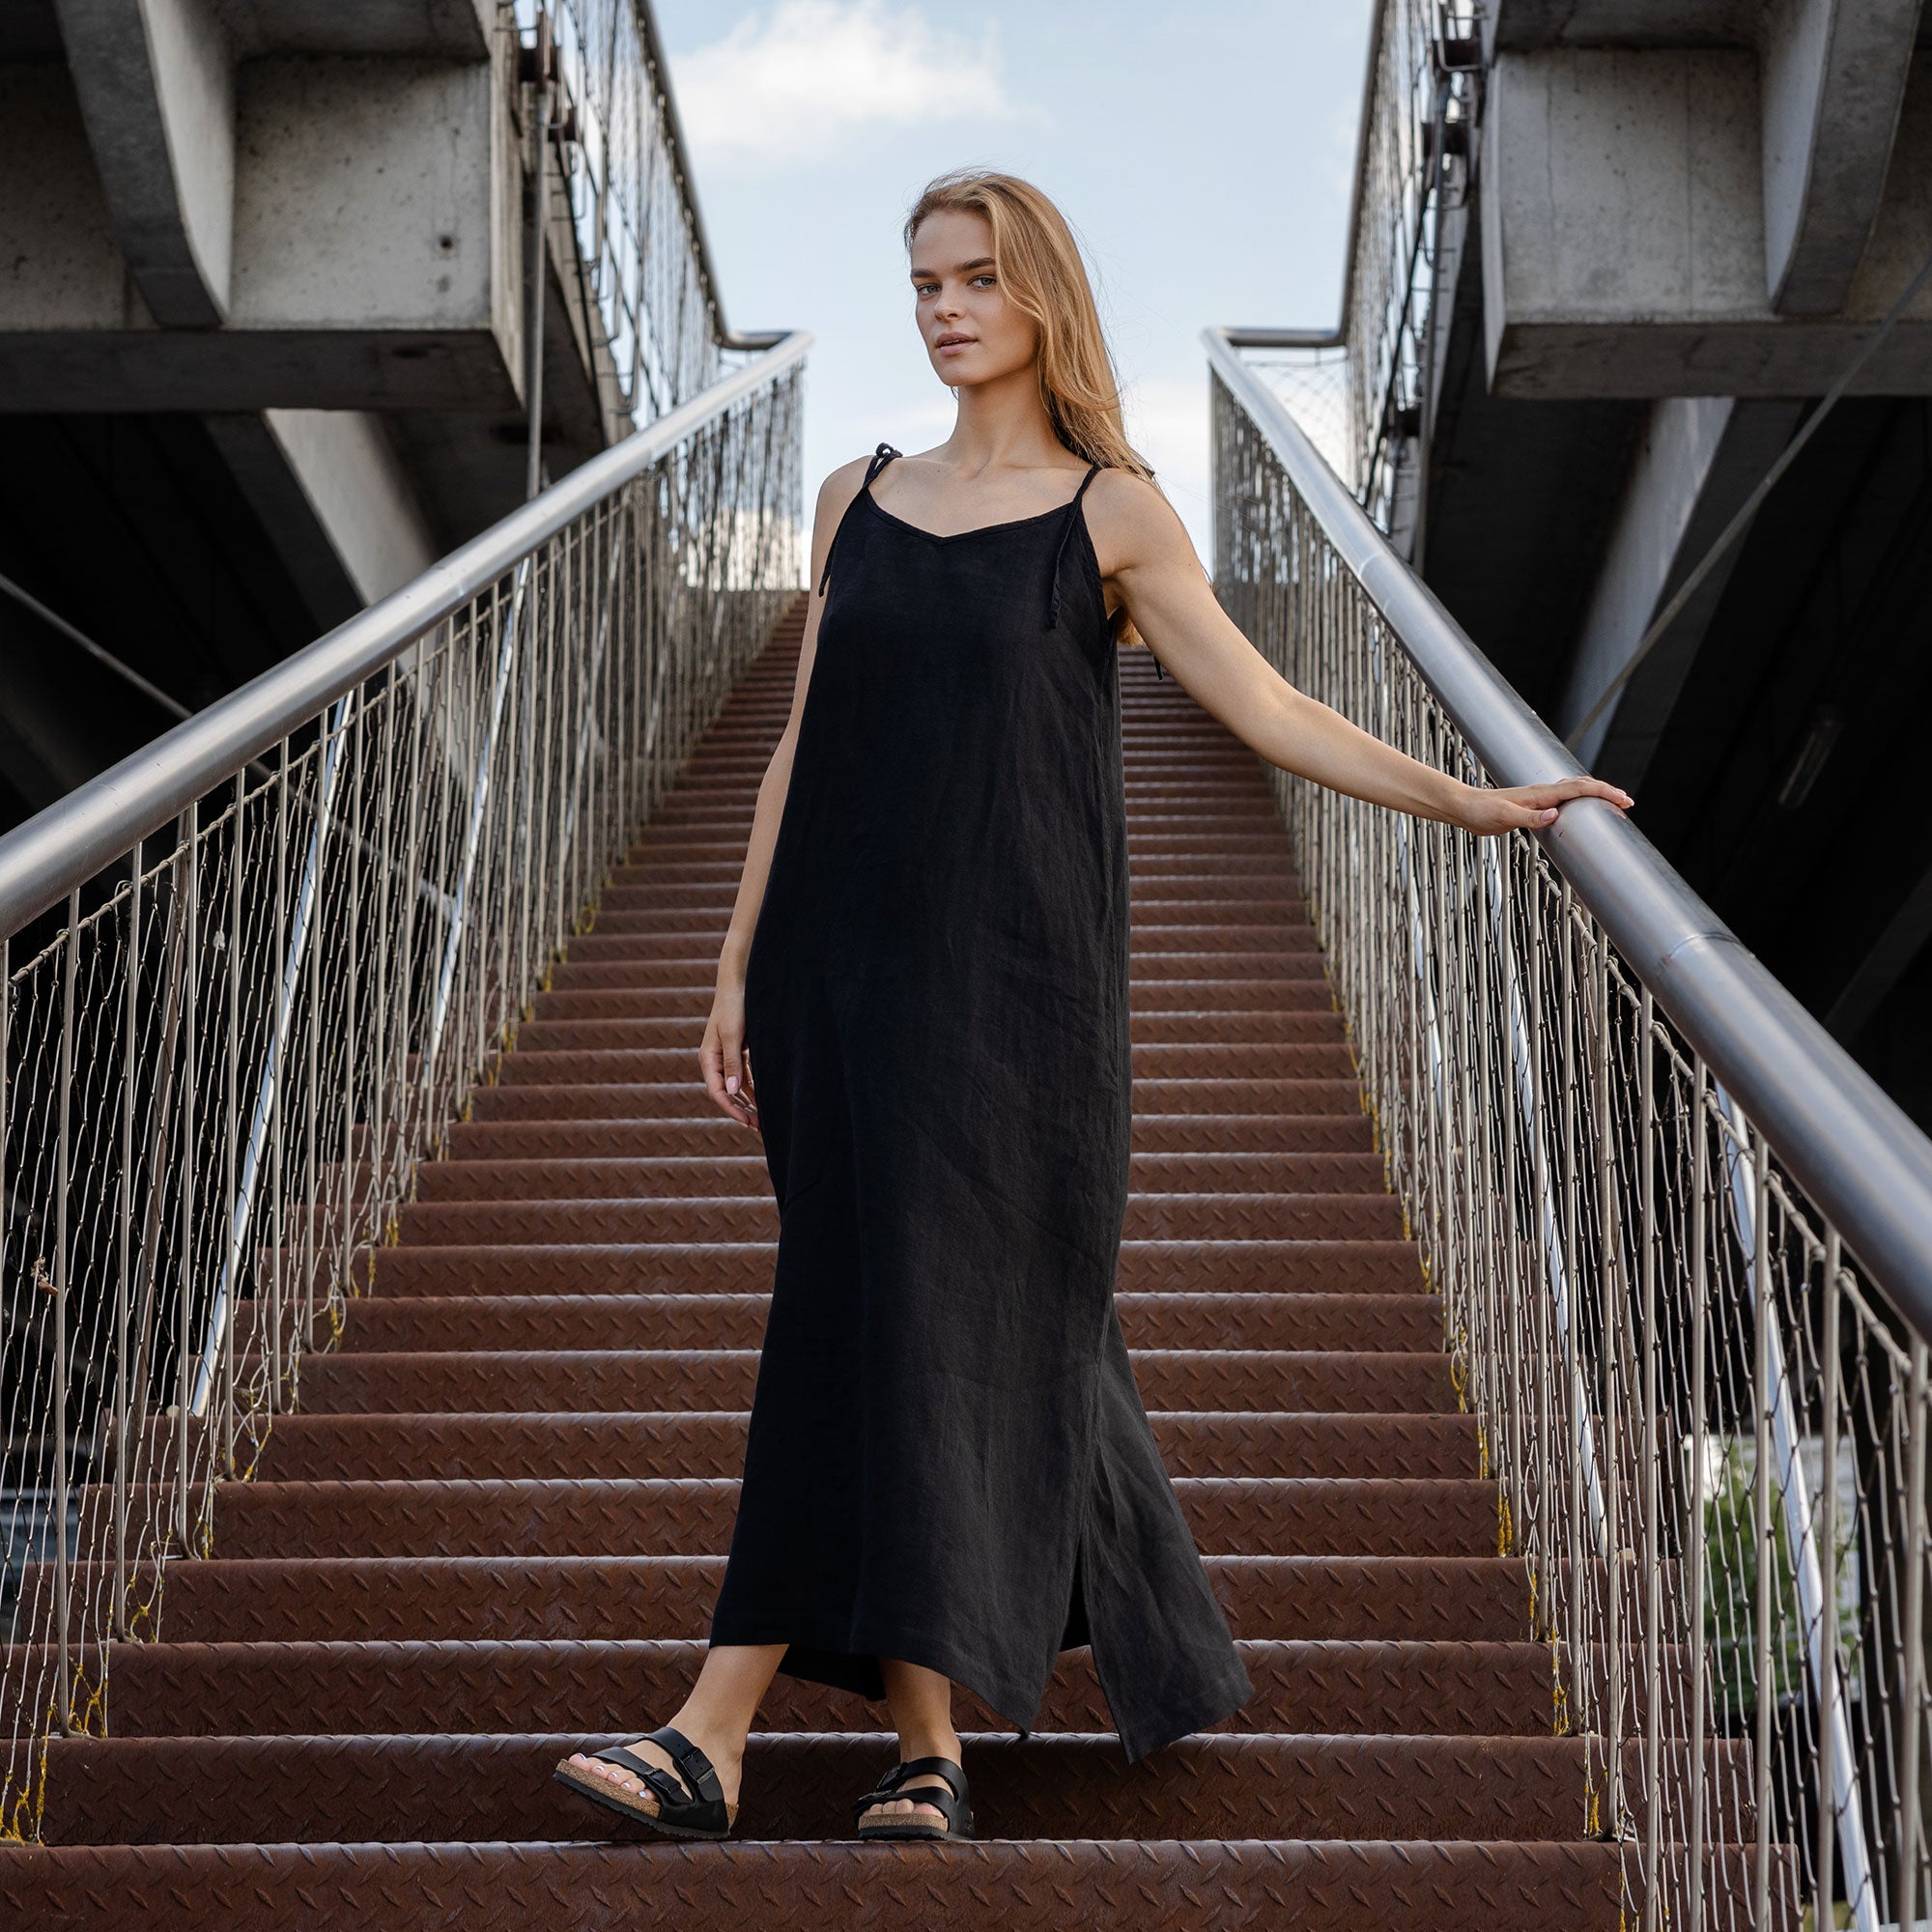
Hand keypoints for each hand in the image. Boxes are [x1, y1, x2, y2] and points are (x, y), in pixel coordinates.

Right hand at [701, 978, 759, 1131]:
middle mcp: (716, 1060)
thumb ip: (732, 1064)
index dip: (732, 1109)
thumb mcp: (733, 1036)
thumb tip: (731, 1092)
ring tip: (764, 1118)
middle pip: (727, 1093)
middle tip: (759, 1126)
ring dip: (749, 1101)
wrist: (740, 983)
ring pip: (737, 1086)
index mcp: (708, 1058)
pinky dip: (754, 1087)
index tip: (747, 1122)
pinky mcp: (739, 1051)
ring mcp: (727, 1056)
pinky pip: (746, 1075)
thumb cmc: (734, 1007)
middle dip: (741, 1110)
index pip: (718, 1092)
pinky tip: (765, 1098)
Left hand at [1453, 775, 1632, 836]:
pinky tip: (1584, 811)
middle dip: (1607, 792)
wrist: (1465, 808)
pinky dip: (1581, 802)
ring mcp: (1540, 799)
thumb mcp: (1503, 817)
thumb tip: (1555, 815)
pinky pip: (1565, 801)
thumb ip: (1529, 818)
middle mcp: (1543, 793)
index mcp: (1540, 795)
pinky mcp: (1534, 807)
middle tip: (1628, 803)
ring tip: (1615, 805)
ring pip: (1575, 792)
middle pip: (1582, 786)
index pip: (1579, 789)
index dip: (1603, 793)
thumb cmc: (1481, 812)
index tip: (1623, 799)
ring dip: (1596, 796)